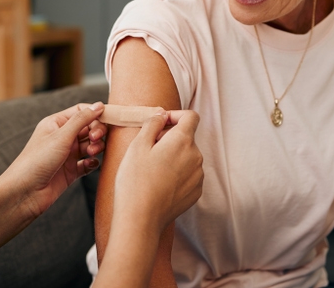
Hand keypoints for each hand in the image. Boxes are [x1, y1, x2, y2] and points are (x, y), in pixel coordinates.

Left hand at [3, 102, 106, 217]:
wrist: (24, 193)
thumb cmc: (36, 161)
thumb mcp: (61, 136)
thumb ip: (82, 119)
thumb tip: (99, 105)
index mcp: (56, 124)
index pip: (81, 111)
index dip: (95, 114)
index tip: (109, 118)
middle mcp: (62, 137)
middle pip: (89, 128)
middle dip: (97, 132)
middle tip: (96, 139)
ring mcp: (67, 155)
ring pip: (90, 145)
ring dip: (96, 147)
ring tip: (92, 153)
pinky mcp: (70, 171)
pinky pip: (88, 163)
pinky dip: (92, 163)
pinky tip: (89, 164)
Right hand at [113, 110, 203, 233]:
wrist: (140, 219)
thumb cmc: (135, 181)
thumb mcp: (138, 145)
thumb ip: (152, 123)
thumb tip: (162, 115)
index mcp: (183, 141)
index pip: (190, 117)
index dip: (175, 115)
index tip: (161, 123)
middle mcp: (196, 157)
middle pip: (187, 137)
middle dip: (170, 138)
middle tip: (148, 149)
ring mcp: (198, 176)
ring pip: (188, 157)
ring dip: (173, 156)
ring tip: (152, 169)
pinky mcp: (195, 192)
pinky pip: (189, 174)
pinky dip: (177, 173)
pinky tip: (159, 183)